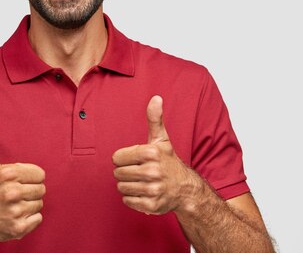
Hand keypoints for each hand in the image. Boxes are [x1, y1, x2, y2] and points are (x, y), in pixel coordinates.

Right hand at [0, 117, 45, 245]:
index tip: (18, 180)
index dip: (30, 176)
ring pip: (39, 203)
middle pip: (41, 189)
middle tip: (15, 193)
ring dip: (29, 204)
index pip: (40, 174)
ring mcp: (15, 212)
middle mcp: (11, 193)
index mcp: (7, 174)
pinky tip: (15, 214)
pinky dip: (29, 218)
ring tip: (14, 204)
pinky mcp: (18, 228)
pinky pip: (38, 218)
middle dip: (30, 190)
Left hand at [112, 95, 193, 214]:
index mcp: (151, 153)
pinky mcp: (151, 205)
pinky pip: (127, 201)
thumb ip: (154, 119)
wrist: (185, 189)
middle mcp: (152, 172)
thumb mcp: (161, 139)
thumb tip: (156, 98)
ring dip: (128, 186)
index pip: (116, 158)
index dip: (124, 159)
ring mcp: (152, 189)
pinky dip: (132, 198)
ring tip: (142, 182)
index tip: (137, 160)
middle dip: (125, 172)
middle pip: (117, 173)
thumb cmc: (168, 162)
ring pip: (121, 188)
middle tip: (139, 172)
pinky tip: (144, 192)